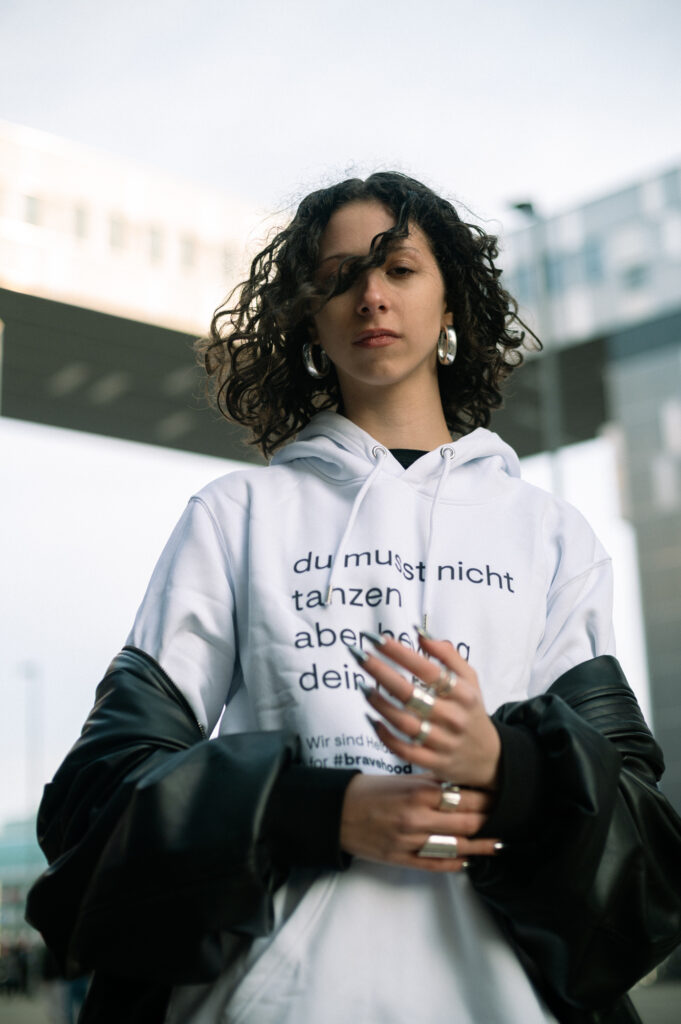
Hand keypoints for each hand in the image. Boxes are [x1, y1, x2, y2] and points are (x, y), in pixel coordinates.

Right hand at [340, 773, 498, 871]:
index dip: (485, 798)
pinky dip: (454, 863)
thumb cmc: (370, 791)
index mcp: (417, 793)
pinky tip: (468, 861)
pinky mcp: (401, 859)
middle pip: (465, 823)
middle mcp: (416, 818)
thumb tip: (460, 784)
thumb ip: (432, 783)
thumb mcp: (401, 778)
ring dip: (479, 846)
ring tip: (497, 843)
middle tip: (507, 818)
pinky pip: (434, 864)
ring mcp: (409, 842)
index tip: (501, 796)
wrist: (337, 812)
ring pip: (455, 847)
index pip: (463, 797)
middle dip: (488, 820)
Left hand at [360, 632, 500, 789]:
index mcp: (463, 693)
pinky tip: (372, 719)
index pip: (427, 669)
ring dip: (380, 704)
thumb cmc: (471, 710)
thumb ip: (448, 654)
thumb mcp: (470, 679)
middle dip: (381, 673)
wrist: (489, 758)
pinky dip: (385, 735)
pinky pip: (403, 750)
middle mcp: (453, 717)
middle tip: (359, 656)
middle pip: (410, 694)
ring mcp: (443, 742)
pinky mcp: (433, 762)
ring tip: (362, 686)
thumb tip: (420, 633)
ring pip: (404, 722)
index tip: (377, 639)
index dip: (400, 653)